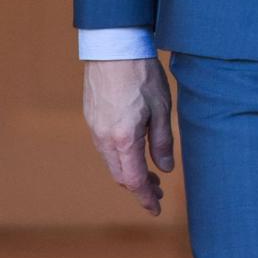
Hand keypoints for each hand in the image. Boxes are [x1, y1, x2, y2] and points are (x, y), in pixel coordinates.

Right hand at [82, 57, 174, 214]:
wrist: (113, 49)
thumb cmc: (142, 75)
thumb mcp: (161, 109)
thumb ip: (162, 142)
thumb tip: (165, 169)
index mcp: (124, 139)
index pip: (134, 180)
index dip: (146, 198)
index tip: (156, 209)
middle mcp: (104, 139)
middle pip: (120, 175)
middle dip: (139, 188)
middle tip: (157, 192)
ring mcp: (95, 129)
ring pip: (111, 162)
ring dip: (129, 172)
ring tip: (149, 174)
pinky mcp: (91, 119)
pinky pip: (105, 148)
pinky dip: (119, 158)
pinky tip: (133, 152)